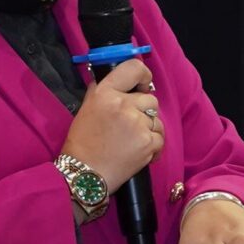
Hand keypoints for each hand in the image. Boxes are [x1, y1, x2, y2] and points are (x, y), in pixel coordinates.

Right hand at [59, 58, 161, 187]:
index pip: (133, 68)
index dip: (143, 75)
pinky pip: (160, 138)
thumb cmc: (83, 143)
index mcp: (105, 93)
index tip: (143, 83)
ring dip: (148, 130)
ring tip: (131, 142)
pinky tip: (138, 152)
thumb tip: (117, 80)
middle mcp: (123, 105)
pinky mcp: (147, 142)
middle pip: (150, 99)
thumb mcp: (86, 109)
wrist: (85, 174)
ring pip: (156, 120)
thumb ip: (101, 91)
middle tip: (129, 125)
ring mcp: (137, 124)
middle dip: (143, 111)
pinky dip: (153, 146)